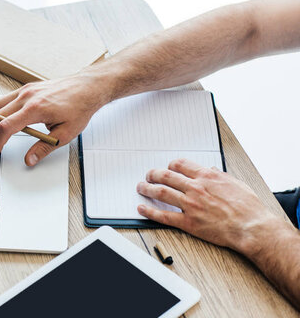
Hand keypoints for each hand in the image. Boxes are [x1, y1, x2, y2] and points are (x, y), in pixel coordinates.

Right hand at [0, 71, 108, 165]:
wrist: (87, 87)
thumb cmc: (79, 108)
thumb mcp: (65, 134)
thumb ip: (44, 148)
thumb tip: (29, 161)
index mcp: (35, 109)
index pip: (7, 127)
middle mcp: (27, 97)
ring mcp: (25, 91)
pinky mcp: (27, 88)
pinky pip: (5, 99)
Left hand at [136, 158, 285, 255]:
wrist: (252, 227)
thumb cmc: (248, 208)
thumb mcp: (236, 183)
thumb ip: (221, 176)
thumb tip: (212, 170)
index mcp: (207, 177)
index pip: (180, 165)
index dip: (170, 165)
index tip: (167, 168)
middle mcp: (196, 188)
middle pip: (166, 176)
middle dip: (153, 174)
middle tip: (148, 175)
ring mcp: (190, 205)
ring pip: (161, 192)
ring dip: (147, 188)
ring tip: (141, 187)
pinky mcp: (188, 222)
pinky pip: (164, 215)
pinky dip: (150, 211)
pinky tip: (142, 208)